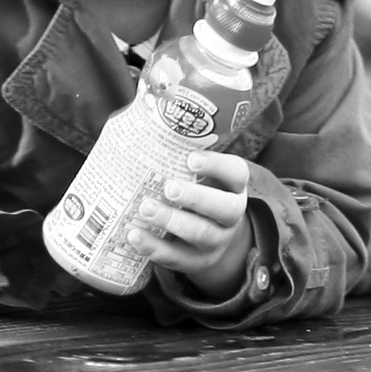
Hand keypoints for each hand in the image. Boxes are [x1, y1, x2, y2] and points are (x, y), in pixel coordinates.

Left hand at [131, 146, 253, 298]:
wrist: (207, 238)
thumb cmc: (194, 190)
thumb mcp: (195, 173)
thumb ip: (176, 150)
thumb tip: (142, 110)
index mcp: (233, 186)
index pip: (236, 173)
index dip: (216, 165)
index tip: (190, 158)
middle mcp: (231, 214)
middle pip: (224, 208)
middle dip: (196, 197)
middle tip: (168, 187)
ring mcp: (217, 241)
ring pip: (201, 234)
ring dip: (171, 222)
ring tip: (144, 209)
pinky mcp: (197, 262)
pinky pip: (178, 258)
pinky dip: (154, 247)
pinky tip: (134, 236)